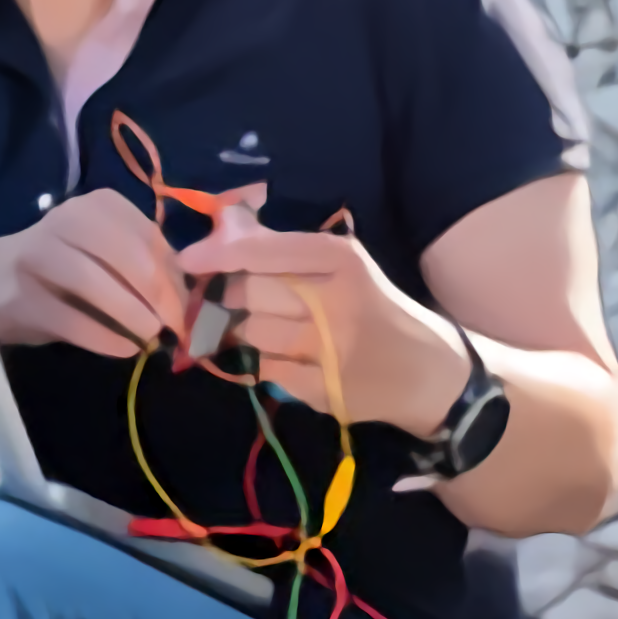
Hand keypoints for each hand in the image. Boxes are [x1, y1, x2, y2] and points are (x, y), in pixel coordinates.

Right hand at [0, 190, 186, 355]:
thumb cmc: (65, 266)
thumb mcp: (106, 251)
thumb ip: (144, 262)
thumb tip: (186, 294)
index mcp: (97, 206)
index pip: (149, 236)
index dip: (175, 275)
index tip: (188, 305)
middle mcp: (67, 220)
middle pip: (129, 257)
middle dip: (160, 297)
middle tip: (174, 326)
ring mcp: (39, 256)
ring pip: (97, 283)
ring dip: (133, 315)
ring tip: (150, 336)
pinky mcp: (23, 297)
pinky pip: (73, 319)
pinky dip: (105, 337)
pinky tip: (124, 348)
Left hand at [177, 209, 469, 433]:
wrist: (429, 372)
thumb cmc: (377, 309)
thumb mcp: (346, 268)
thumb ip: (288, 250)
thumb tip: (224, 228)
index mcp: (343, 261)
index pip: (266, 250)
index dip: (220, 254)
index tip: (188, 260)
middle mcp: (335, 302)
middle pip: (249, 293)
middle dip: (233, 296)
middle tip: (236, 300)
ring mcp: (329, 351)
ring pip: (252, 334)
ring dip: (249, 332)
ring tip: (270, 330)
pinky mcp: (323, 390)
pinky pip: (266, 371)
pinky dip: (267, 364)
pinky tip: (289, 359)